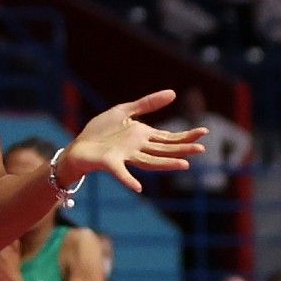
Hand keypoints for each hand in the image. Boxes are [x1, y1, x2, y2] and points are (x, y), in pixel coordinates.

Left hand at [65, 90, 205, 191]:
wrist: (77, 147)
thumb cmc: (100, 132)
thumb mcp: (124, 112)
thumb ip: (147, 104)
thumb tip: (174, 93)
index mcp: (142, 137)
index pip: (168, 138)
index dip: (185, 136)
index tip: (204, 132)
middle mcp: (137, 149)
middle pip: (164, 150)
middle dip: (182, 149)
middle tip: (202, 149)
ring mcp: (125, 157)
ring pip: (150, 162)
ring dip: (167, 164)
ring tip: (184, 165)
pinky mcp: (109, 163)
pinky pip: (120, 173)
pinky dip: (128, 180)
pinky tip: (138, 188)